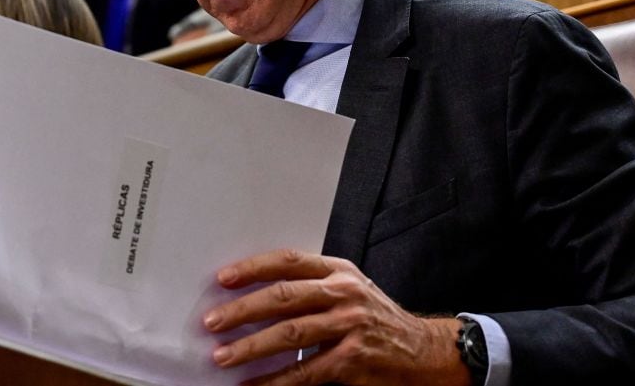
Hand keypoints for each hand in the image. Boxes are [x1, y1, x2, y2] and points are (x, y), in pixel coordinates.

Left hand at [203, 248, 470, 385]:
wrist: (422, 350)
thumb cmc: (375, 317)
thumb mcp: (349, 288)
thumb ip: (311, 285)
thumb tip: (257, 293)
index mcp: (339, 271)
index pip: (288, 261)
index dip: (253, 269)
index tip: (223, 279)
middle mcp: (344, 293)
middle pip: (283, 296)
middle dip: (242, 310)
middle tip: (212, 322)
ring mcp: (349, 326)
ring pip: (290, 333)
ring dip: (251, 347)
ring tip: (223, 356)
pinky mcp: (352, 360)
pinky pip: (305, 371)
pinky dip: (275, 380)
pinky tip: (253, 385)